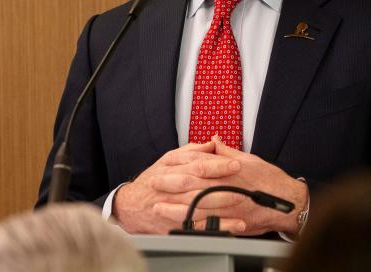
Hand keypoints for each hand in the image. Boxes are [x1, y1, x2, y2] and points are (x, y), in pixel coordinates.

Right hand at [112, 141, 244, 233]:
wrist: (130, 206)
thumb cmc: (152, 180)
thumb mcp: (167, 160)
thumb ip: (191, 151)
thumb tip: (212, 143)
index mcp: (171, 168)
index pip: (197, 164)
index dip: (217, 164)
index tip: (235, 163)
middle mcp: (171, 187)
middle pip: (197, 183)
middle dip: (220, 181)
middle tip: (240, 180)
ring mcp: (172, 207)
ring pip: (197, 204)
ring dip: (220, 203)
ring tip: (239, 199)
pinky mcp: (175, 224)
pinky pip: (199, 226)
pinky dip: (217, 226)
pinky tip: (234, 225)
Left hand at [152, 137, 308, 236]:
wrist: (287, 202)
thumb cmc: (270, 180)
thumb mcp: (249, 159)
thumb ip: (226, 152)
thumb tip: (212, 142)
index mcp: (227, 172)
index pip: (196, 169)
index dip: (176, 171)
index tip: (161, 170)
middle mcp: (225, 190)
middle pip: (192, 189)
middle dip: (170, 189)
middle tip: (152, 188)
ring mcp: (228, 209)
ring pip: (196, 210)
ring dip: (174, 209)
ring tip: (158, 209)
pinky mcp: (232, 224)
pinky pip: (208, 227)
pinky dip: (191, 227)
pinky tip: (179, 227)